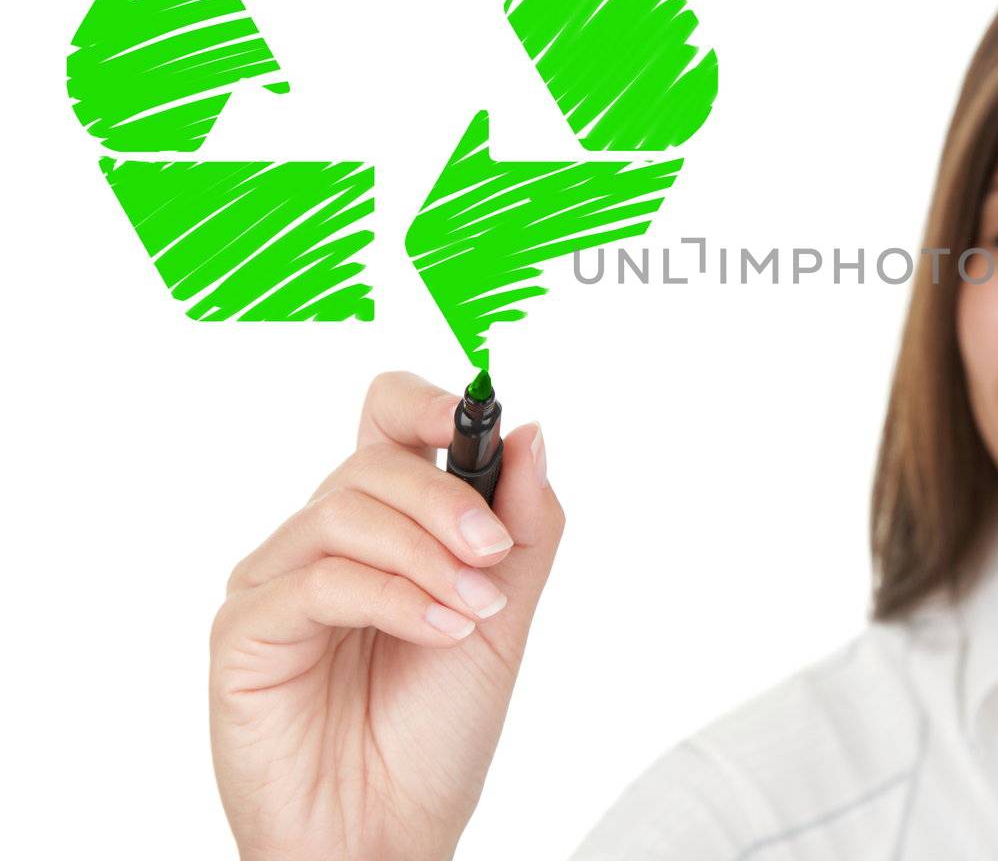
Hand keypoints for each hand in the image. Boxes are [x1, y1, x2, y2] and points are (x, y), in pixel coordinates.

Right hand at [209, 370, 563, 860]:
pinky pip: (319, 582)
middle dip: (447, 500)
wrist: (388, 835)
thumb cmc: (435, 732)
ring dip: (427, 555)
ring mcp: (275, 582)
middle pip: (372, 463)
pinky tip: (441, 630)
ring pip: (344, 512)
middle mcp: (321, 542)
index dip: (428, 403)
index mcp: (382, 526)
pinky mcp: (244, 632)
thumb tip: (530, 432)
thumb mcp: (503, 616)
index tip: (479, 412)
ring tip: (475, 609)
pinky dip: (395, 598)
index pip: (386, 422)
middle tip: (494, 556)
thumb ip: (523, 527)